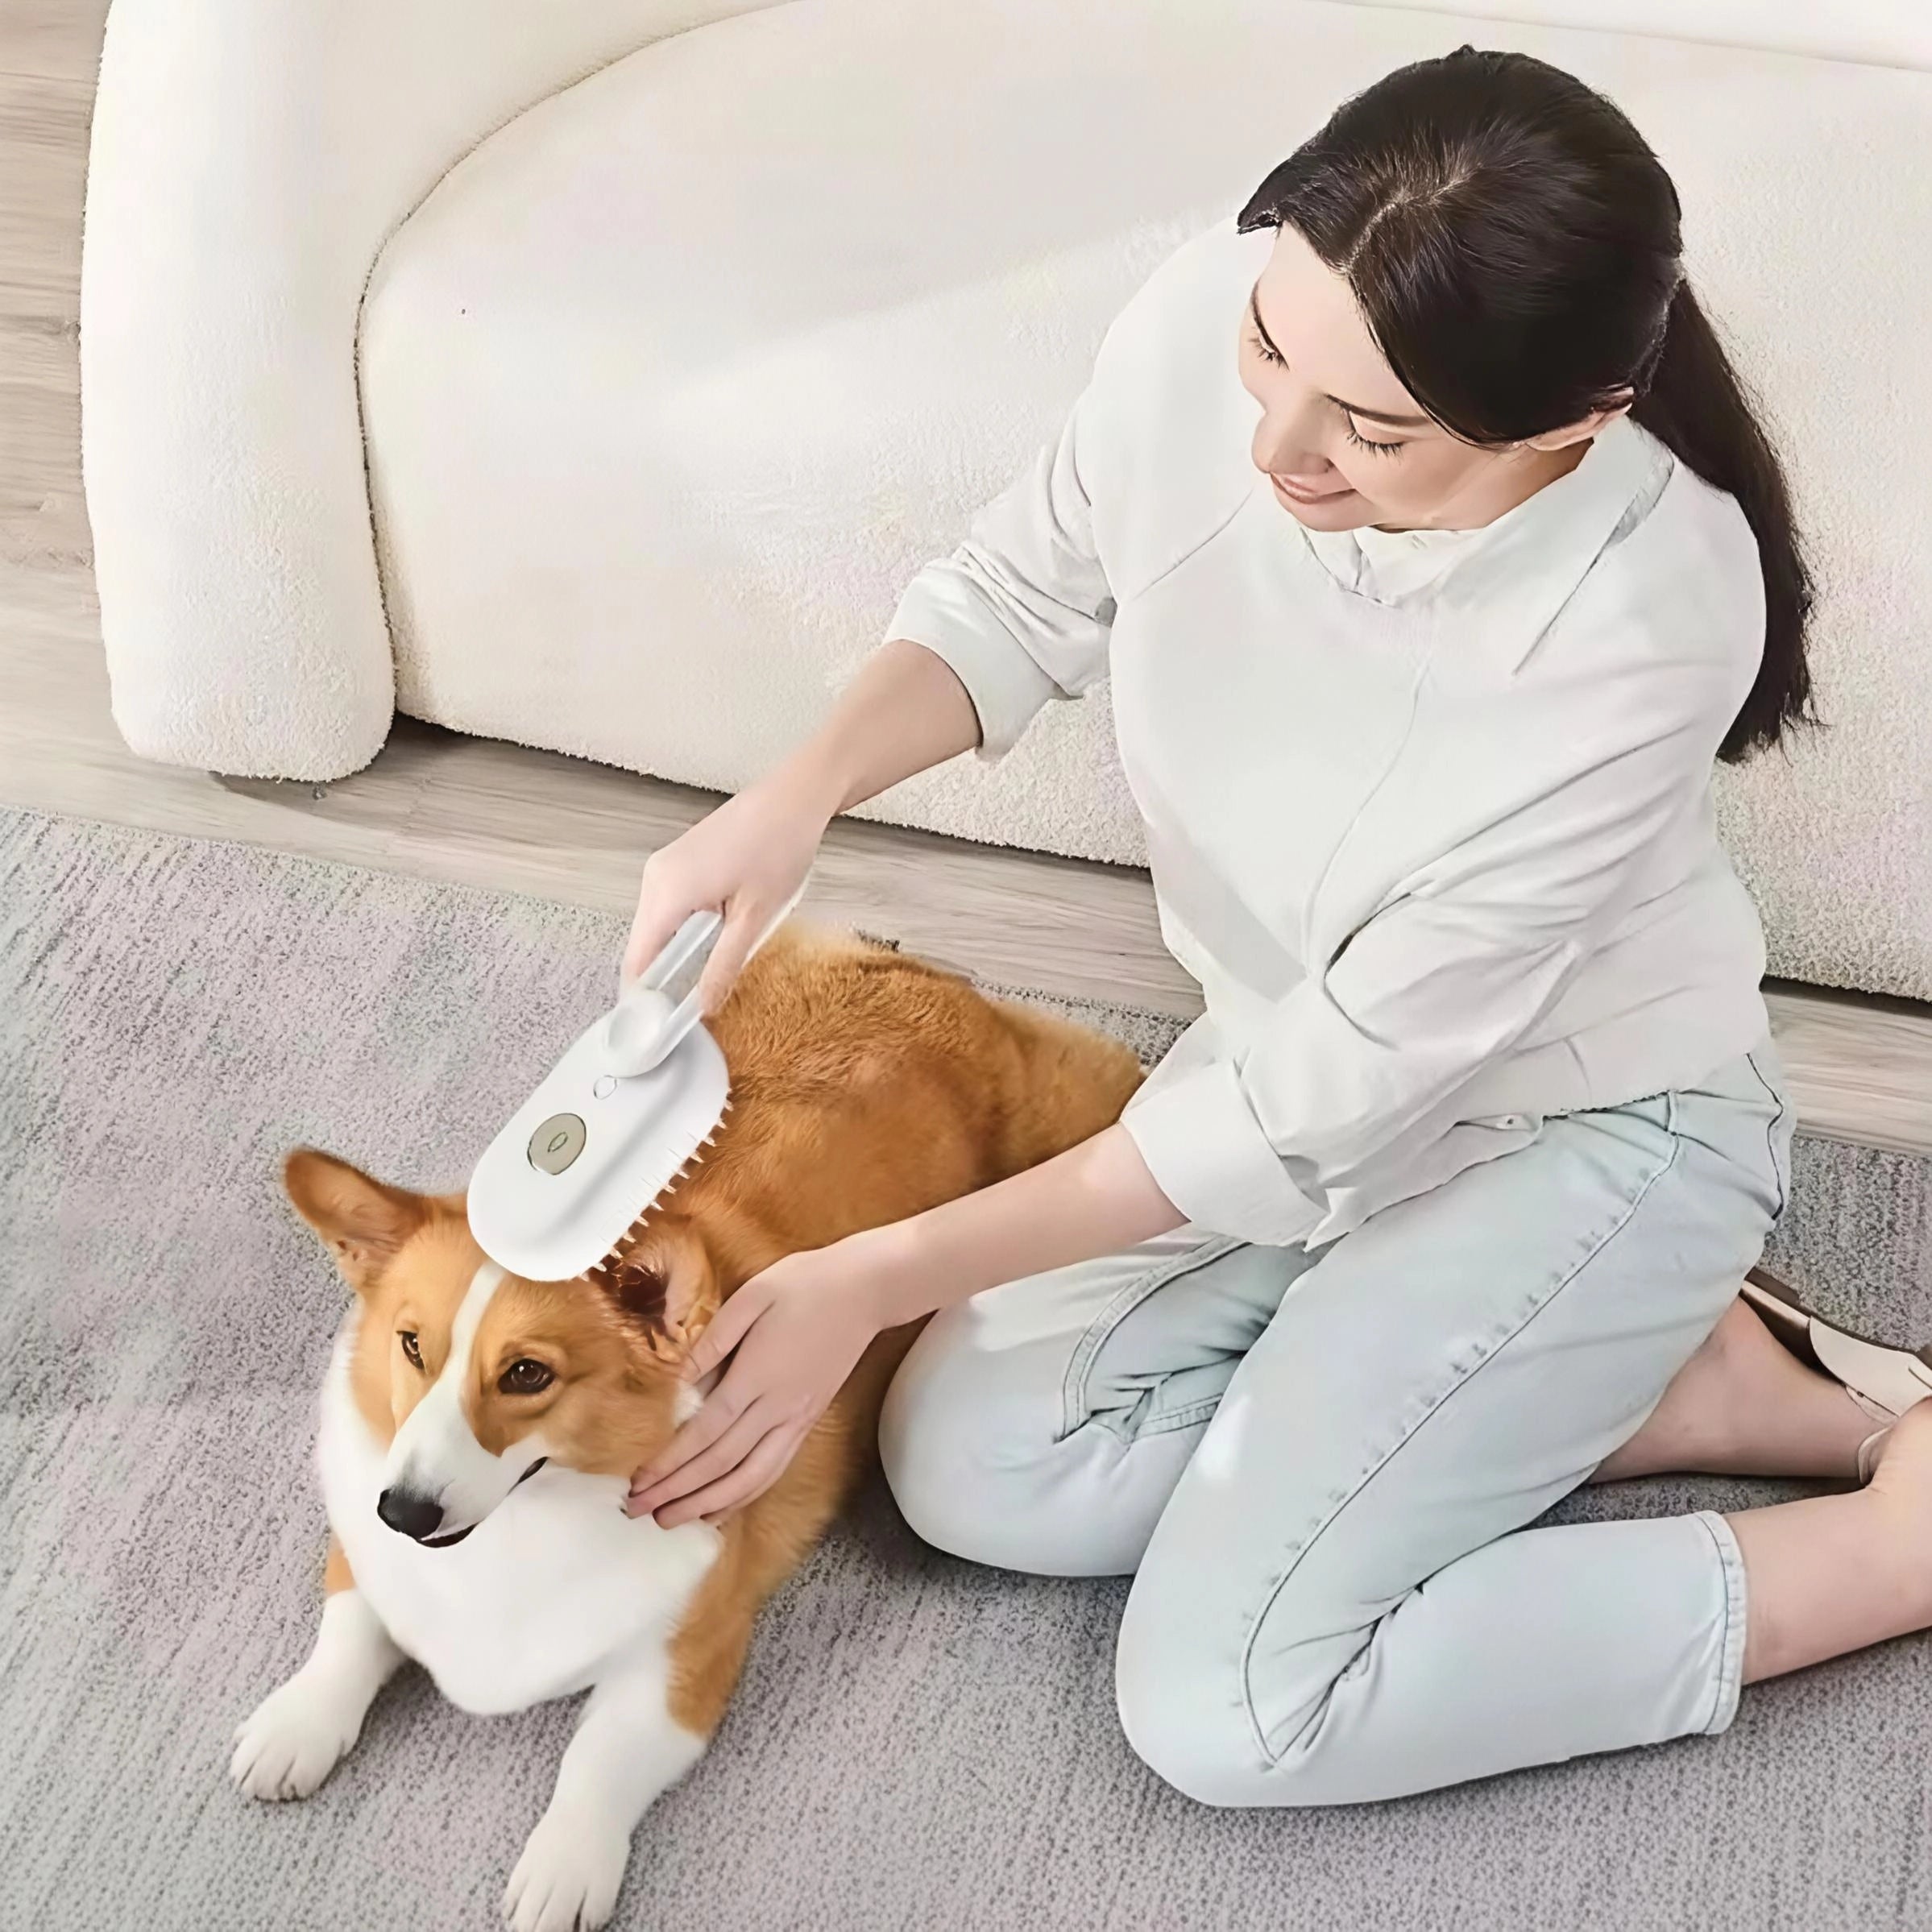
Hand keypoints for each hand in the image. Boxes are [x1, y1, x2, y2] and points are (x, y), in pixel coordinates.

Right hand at [622, 773, 832, 1011]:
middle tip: (693, 1005)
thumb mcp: (755, 920)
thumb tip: (706, 1003)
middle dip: (665, 977)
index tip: (659, 1025)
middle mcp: (656, 877)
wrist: (793, 799)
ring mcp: (665, 865)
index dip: (644, 998)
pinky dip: (688, 928)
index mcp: (667, 892)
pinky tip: (721, 930)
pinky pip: (671, 906)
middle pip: (645, 945)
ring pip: (659, 926)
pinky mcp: (680, 860)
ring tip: (718, 960)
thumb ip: (724, 966)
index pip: (638, 960)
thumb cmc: (777, 847)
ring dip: (681, 951)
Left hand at [625, 1244, 883, 1527]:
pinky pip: (773, 1470)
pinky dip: (744, 1496)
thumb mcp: (752, 1296)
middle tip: (638, 1509)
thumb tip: (678, 1380)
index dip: (670, 1462)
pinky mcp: (808, 1422)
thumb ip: (713, 1341)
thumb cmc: (804, 1285)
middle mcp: (778, 1407)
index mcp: (757, 1375)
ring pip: (749, 1478)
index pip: (705, 1431)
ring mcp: (796, 1419)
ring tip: (671, 1519)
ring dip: (707, 1504)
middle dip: (677, 1491)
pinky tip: (720, 1508)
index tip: (639, 1481)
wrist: (864, 1291)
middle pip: (721, 1463)